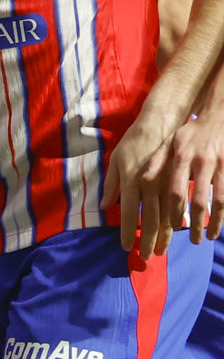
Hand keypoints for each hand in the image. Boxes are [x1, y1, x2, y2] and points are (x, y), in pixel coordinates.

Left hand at [107, 112, 184, 259]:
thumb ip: (111, 184)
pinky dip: (181, 221)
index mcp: (131, 182)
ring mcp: (168, 185)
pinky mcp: (182, 181)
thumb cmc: (133, 142)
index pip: (127, 214)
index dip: (126, 232)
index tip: (125, 248)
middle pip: (149, 220)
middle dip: (148, 241)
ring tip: (162, 251)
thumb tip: (106, 206)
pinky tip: (182, 232)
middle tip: (147, 257)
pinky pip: (182, 206)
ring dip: (165, 236)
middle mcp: (150, 187)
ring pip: (168, 217)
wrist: (160, 123)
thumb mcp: (116, 160)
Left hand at [159, 112, 223, 243]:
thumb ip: (154, 163)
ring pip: (218, 200)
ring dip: (215, 222)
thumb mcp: (166, 143)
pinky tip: (221, 223)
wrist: (218, 117)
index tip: (168, 228)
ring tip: (208, 238)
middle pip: (197, 200)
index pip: (175, 191)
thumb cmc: (188, 133)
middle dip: (194, 224)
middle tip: (190, 242)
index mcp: (180, 157)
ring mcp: (219, 166)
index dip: (172, 211)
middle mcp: (201, 163)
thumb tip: (142, 181)